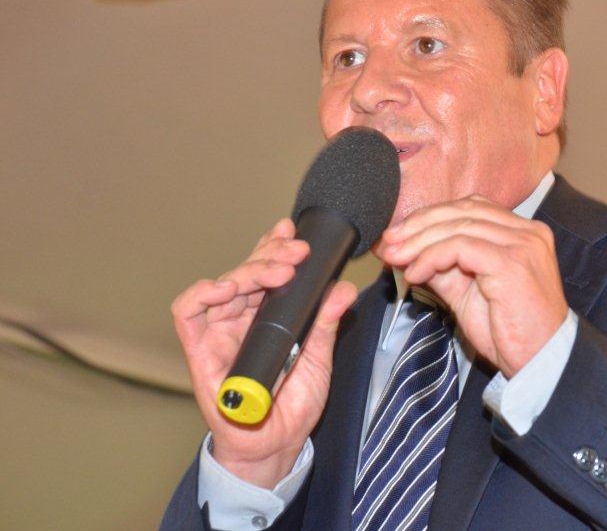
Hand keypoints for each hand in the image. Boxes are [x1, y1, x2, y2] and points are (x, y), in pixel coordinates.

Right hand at [170, 218, 358, 487]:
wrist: (278, 444)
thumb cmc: (294, 404)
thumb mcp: (319, 356)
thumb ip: (326, 321)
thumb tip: (344, 288)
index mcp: (268, 314)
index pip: (267, 269)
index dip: (276, 247)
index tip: (297, 237)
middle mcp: (242, 317)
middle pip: (246, 271)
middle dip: (271, 255)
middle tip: (297, 254)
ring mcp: (219, 332)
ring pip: (223, 284)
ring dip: (248, 270)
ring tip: (277, 272)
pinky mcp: (200, 350)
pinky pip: (188, 313)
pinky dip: (202, 293)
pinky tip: (226, 287)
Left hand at [378, 196, 568, 377]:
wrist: (541, 364)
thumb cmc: (511, 333)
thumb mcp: (469, 293)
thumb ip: (444, 268)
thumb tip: (408, 251)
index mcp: (522, 233)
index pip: (471, 207)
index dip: (431, 216)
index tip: (399, 235)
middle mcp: (527, 232)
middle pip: (462, 210)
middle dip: (418, 225)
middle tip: (389, 242)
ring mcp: (522, 245)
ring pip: (458, 227)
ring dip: (419, 242)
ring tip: (396, 258)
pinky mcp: (512, 263)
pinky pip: (461, 247)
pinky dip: (432, 257)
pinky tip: (416, 273)